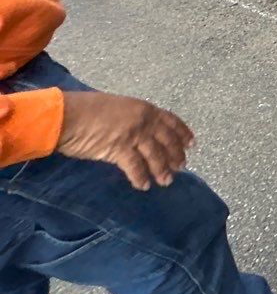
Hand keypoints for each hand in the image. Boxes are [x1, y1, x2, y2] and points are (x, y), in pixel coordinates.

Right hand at [56, 91, 194, 190]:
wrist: (67, 115)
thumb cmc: (87, 109)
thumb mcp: (118, 107)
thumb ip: (133, 117)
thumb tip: (139, 130)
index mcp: (144, 108)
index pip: (171, 121)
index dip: (183, 133)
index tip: (192, 144)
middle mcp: (143, 121)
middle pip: (167, 140)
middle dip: (176, 155)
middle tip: (182, 167)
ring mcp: (133, 135)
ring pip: (155, 155)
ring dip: (162, 170)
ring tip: (166, 181)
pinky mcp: (119, 149)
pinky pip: (135, 167)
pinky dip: (140, 178)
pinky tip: (144, 186)